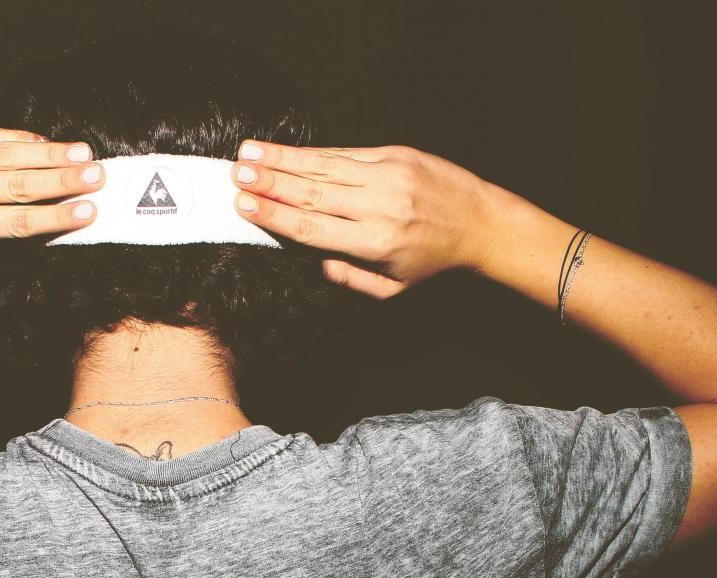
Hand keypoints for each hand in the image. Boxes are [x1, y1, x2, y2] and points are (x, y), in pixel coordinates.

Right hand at [229, 140, 499, 298]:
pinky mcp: (395, 155)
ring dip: (283, 160)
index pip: (313, 227)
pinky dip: (312, 153)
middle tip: (236, 175)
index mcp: (376, 243)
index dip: (275, 216)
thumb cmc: (432, 261)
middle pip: (313, 193)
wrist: (480, 222)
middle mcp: (380, 206)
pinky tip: (285, 150)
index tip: (244, 205)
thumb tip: (314, 260)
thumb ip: (350, 278)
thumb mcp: (391, 289)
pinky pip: (345, 154)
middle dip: (271, 183)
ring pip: (325, 167)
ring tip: (248, 154)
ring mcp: (388, 176)